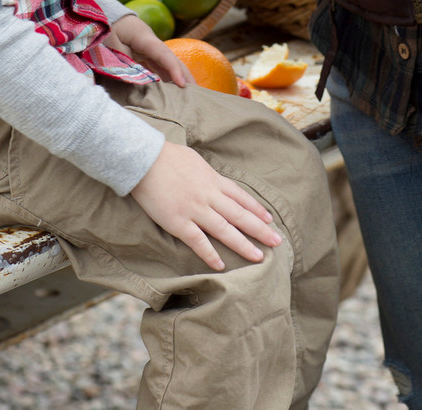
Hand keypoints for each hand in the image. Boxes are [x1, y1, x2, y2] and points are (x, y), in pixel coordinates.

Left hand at [107, 13, 194, 85]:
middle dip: (185, 75)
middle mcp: (151, 43)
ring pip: (167, 64)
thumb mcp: (110, 45)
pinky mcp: (144, 55)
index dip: (174, 69)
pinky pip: (158, 67)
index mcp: (144, 38)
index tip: (182, 84)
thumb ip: (123, 62)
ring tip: (188, 96)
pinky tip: (171, 91)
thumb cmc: (106, 29)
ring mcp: (149, 49)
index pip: (163, 54)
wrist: (104, 16)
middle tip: (197, 93)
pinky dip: (166, 78)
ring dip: (178, 78)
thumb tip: (136, 81)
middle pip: (172, 59)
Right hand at [132, 140, 282, 270]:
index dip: (257, 210)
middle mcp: (209, 196)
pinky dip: (210, 254)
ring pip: (225, 230)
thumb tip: (214, 181)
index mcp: (213, 180)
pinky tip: (221, 265)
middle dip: (260, 230)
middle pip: (240, 215)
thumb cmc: (167, 156)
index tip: (270, 220)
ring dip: (243, 245)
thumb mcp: (195, 161)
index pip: (241, 197)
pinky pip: (198, 241)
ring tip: (259, 257)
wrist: (144, 159)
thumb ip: (207, 175)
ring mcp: (195, 210)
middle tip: (277, 242)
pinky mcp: (178, 222)